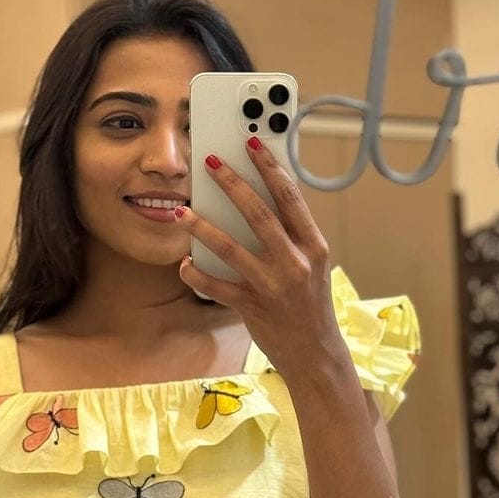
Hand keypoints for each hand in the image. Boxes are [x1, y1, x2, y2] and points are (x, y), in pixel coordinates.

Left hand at [175, 139, 343, 380]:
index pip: (290, 197)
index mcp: (314, 246)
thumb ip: (290, 237)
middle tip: (209, 161)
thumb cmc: (310, 306)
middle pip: (259, 213)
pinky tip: (182, 264)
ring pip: (231, 247)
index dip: (270, 166)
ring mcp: (273, 285)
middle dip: (232, 183)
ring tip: (181, 210)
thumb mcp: (311, 266)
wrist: (316, 355)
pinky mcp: (252, 307)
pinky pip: (216, 286)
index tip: (252, 142)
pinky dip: (196, 274)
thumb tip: (254, 202)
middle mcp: (295, 262)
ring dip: (202, 226)